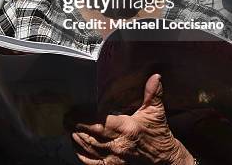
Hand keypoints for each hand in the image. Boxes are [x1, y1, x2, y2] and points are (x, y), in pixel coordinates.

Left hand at [66, 74, 193, 164]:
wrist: (165, 162)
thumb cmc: (158, 136)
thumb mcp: (155, 113)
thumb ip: (152, 94)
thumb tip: (155, 76)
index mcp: (126, 129)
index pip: (97, 123)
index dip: (81, 118)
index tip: (72, 112)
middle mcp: (118, 146)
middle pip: (88, 136)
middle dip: (74, 127)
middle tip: (65, 118)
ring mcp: (113, 160)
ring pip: (86, 149)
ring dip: (75, 138)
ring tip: (68, 128)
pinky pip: (90, 162)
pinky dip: (80, 153)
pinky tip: (77, 143)